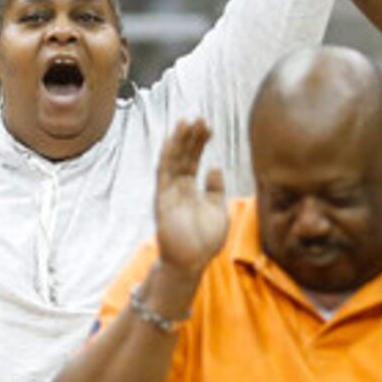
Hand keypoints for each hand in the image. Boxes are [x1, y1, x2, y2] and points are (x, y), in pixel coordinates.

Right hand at [154, 118, 232, 279]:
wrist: (192, 263)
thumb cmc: (204, 242)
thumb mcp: (218, 210)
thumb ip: (215, 189)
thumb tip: (214, 167)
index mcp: (191, 190)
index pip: (194, 160)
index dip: (200, 143)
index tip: (208, 127)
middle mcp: (178, 188)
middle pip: (183, 156)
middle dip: (191, 137)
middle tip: (200, 118)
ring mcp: (169, 193)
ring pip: (173, 161)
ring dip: (179, 141)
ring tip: (186, 121)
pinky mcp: (163, 200)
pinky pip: (164, 174)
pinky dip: (168, 156)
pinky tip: (173, 140)